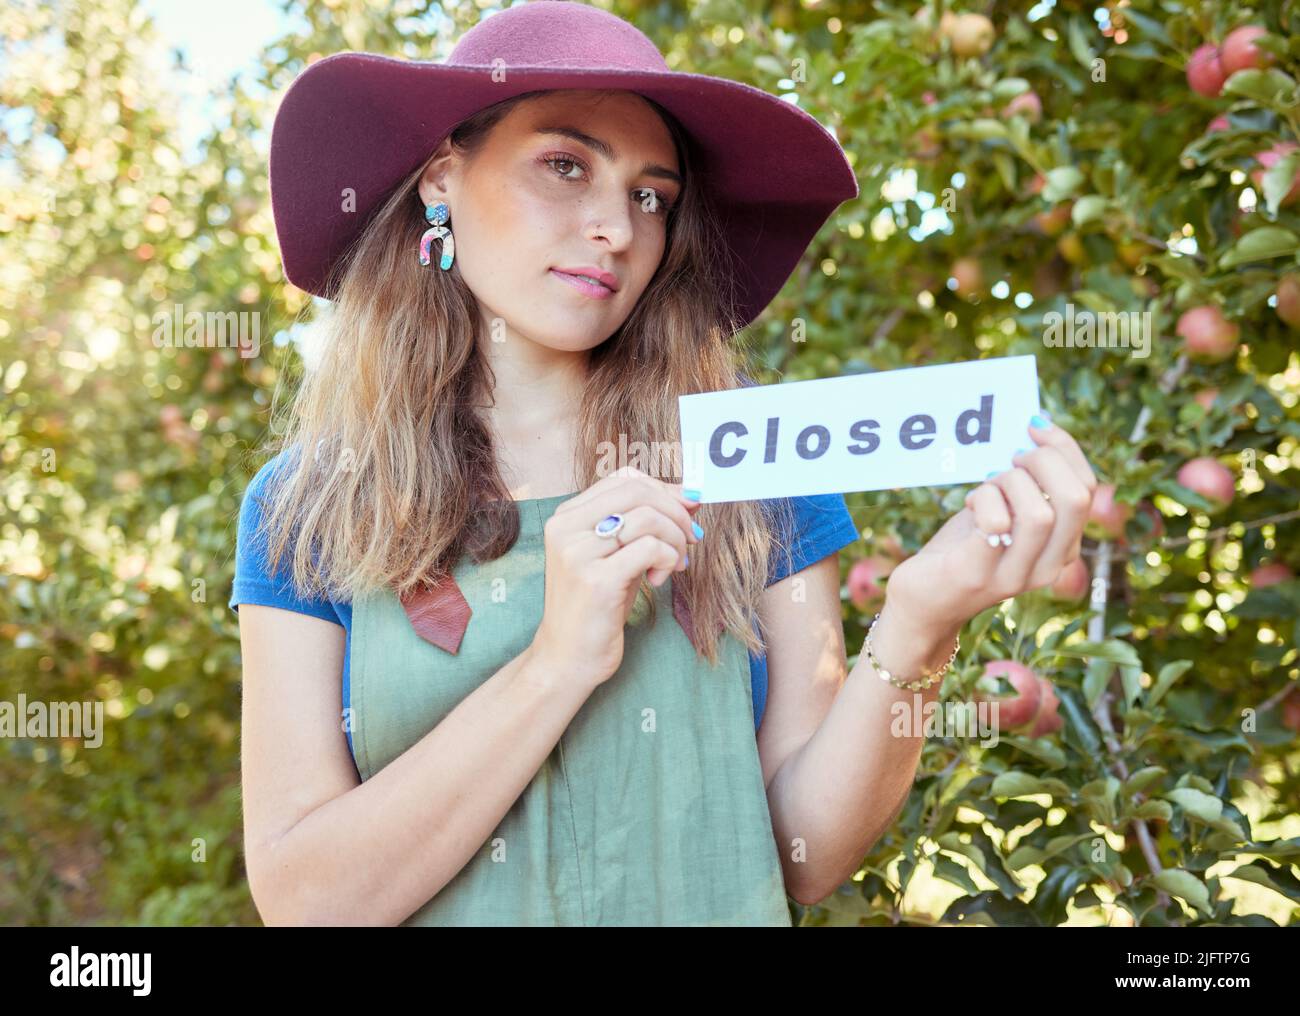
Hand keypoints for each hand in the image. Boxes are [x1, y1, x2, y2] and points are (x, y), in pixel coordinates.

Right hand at [530, 466, 702, 687]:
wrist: (567, 657)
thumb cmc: (596, 606)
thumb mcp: (615, 556)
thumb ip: (642, 525)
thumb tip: (690, 497)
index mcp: (566, 517)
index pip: (622, 479)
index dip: (662, 489)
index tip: (686, 509)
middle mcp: (566, 528)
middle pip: (636, 492)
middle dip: (675, 512)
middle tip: (691, 537)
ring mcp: (578, 553)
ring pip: (647, 518)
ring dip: (675, 540)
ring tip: (676, 564)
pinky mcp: (597, 580)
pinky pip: (651, 549)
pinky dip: (668, 560)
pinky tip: (659, 580)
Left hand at [884, 414, 1098, 629]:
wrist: (922, 604)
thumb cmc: (963, 551)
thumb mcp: (1003, 516)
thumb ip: (1025, 488)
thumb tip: (1034, 431)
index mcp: (1061, 549)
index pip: (1087, 490)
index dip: (1065, 449)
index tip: (1035, 426)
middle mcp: (1047, 567)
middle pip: (1075, 499)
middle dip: (1044, 461)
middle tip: (1012, 457)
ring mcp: (1014, 575)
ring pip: (1040, 513)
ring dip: (1010, 483)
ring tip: (988, 486)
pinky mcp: (977, 574)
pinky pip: (997, 524)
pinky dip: (985, 499)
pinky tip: (970, 504)